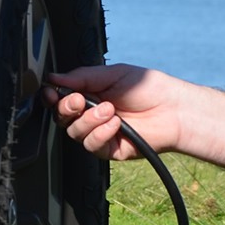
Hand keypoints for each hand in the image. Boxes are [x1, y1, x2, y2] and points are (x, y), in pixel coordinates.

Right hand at [45, 64, 178, 160]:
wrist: (174, 108)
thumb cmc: (149, 88)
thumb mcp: (113, 74)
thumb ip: (82, 76)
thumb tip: (55, 77)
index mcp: (90, 95)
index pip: (60, 99)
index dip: (52, 97)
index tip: (50, 91)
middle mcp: (92, 116)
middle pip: (62, 118)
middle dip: (67, 108)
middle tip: (80, 100)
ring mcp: (100, 133)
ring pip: (75, 133)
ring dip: (88, 120)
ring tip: (109, 109)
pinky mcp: (110, 150)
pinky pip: (92, 146)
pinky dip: (100, 133)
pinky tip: (115, 124)